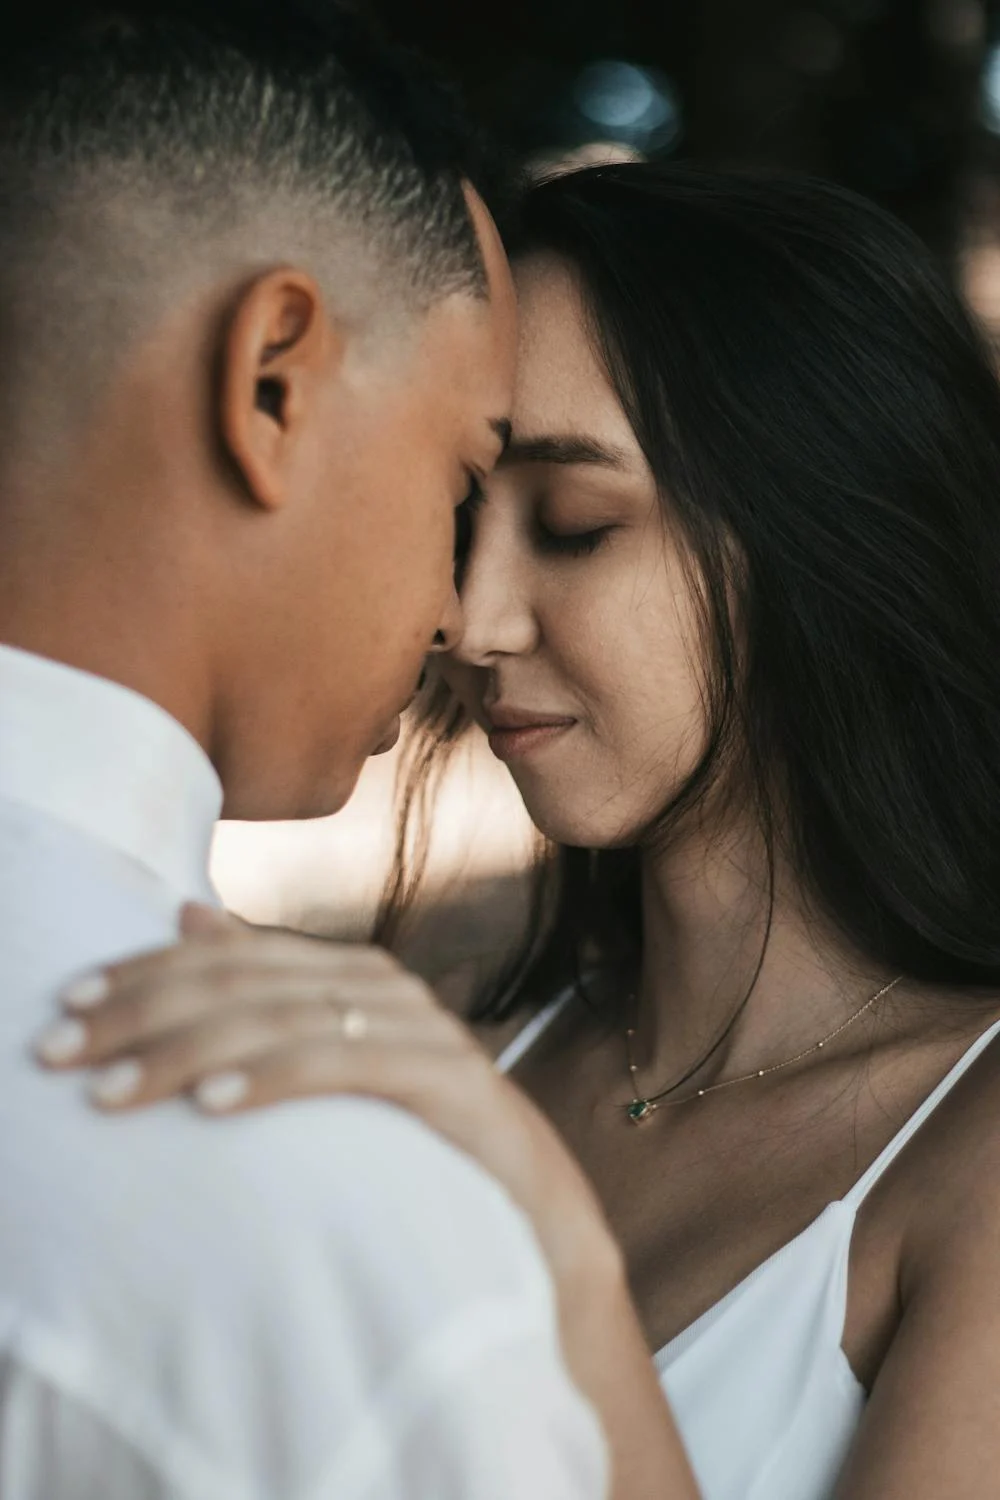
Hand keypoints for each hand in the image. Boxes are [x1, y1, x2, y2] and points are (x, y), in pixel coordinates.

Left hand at [36, 904, 698, 1498]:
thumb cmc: (418, 1143)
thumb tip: (190, 913)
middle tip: (57, 1051)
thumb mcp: (333, 1063)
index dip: (141, 971)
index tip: (64, 1004)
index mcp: (348, 973)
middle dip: (140, 1011)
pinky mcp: (446, 1081)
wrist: (535, 1215)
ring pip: (281, 1016)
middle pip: (242, 977)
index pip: (225, 952)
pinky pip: (344, 1065)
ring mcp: (418, 1029)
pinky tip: (210, 1101)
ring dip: (185, 1049)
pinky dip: (271, 1075)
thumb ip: (269, 989)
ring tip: (110, 1091)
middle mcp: (381, 987)